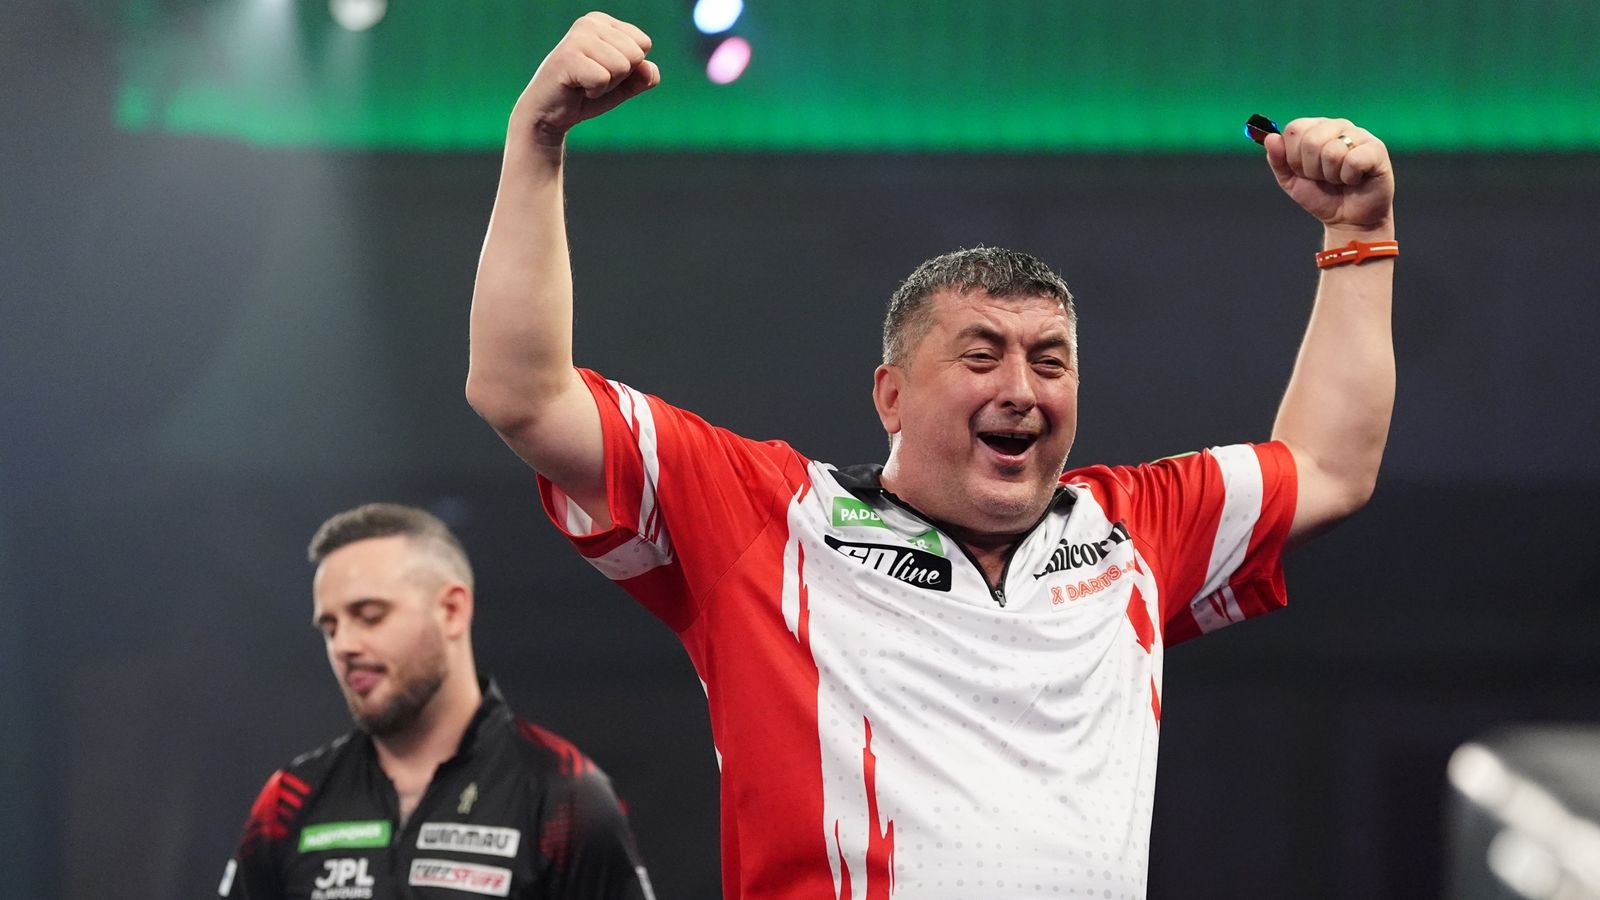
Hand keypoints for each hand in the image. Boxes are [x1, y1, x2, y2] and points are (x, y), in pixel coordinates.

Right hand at [514, 13, 659, 146]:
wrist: (550, 114)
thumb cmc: (585, 95)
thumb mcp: (622, 86)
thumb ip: (642, 77)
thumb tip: (650, 69)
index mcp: (603, 22)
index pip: (643, 44)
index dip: (629, 68)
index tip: (604, 72)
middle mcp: (590, 23)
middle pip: (635, 55)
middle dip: (619, 77)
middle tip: (593, 80)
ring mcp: (578, 38)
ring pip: (622, 66)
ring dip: (606, 85)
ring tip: (584, 83)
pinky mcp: (568, 57)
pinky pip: (603, 79)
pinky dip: (594, 91)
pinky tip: (577, 88)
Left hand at [1265, 118, 1393, 232]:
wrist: (1347, 219)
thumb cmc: (1321, 196)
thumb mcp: (1291, 180)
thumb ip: (1277, 160)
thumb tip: (1270, 138)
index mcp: (1316, 128)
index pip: (1294, 129)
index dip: (1293, 157)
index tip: (1303, 171)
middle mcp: (1338, 125)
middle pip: (1310, 140)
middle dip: (1311, 169)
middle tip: (1323, 178)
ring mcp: (1359, 135)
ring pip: (1331, 151)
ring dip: (1331, 175)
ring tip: (1339, 179)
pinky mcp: (1376, 149)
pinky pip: (1353, 160)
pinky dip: (1349, 178)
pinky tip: (1355, 179)